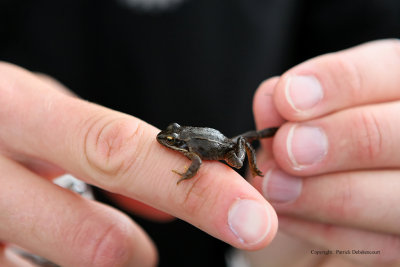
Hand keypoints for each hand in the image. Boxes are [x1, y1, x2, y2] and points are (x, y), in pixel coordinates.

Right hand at [0, 62, 277, 265]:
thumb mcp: (39, 113)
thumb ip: (100, 150)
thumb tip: (161, 202)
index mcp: (18, 113)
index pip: (123, 153)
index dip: (195, 191)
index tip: (251, 218)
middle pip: (97, 241)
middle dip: (138, 258)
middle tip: (141, 253)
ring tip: (93, 247)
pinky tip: (47, 249)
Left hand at [251, 39, 399, 265]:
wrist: (308, 206)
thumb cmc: (304, 154)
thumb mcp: (293, 121)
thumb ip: (285, 106)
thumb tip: (274, 98)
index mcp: (393, 87)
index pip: (385, 69)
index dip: (337, 83)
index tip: (286, 99)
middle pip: (396, 134)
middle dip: (338, 141)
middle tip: (286, 152)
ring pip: (395, 196)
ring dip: (326, 194)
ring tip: (275, 189)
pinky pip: (380, 244)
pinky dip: (326, 230)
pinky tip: (287, 215)